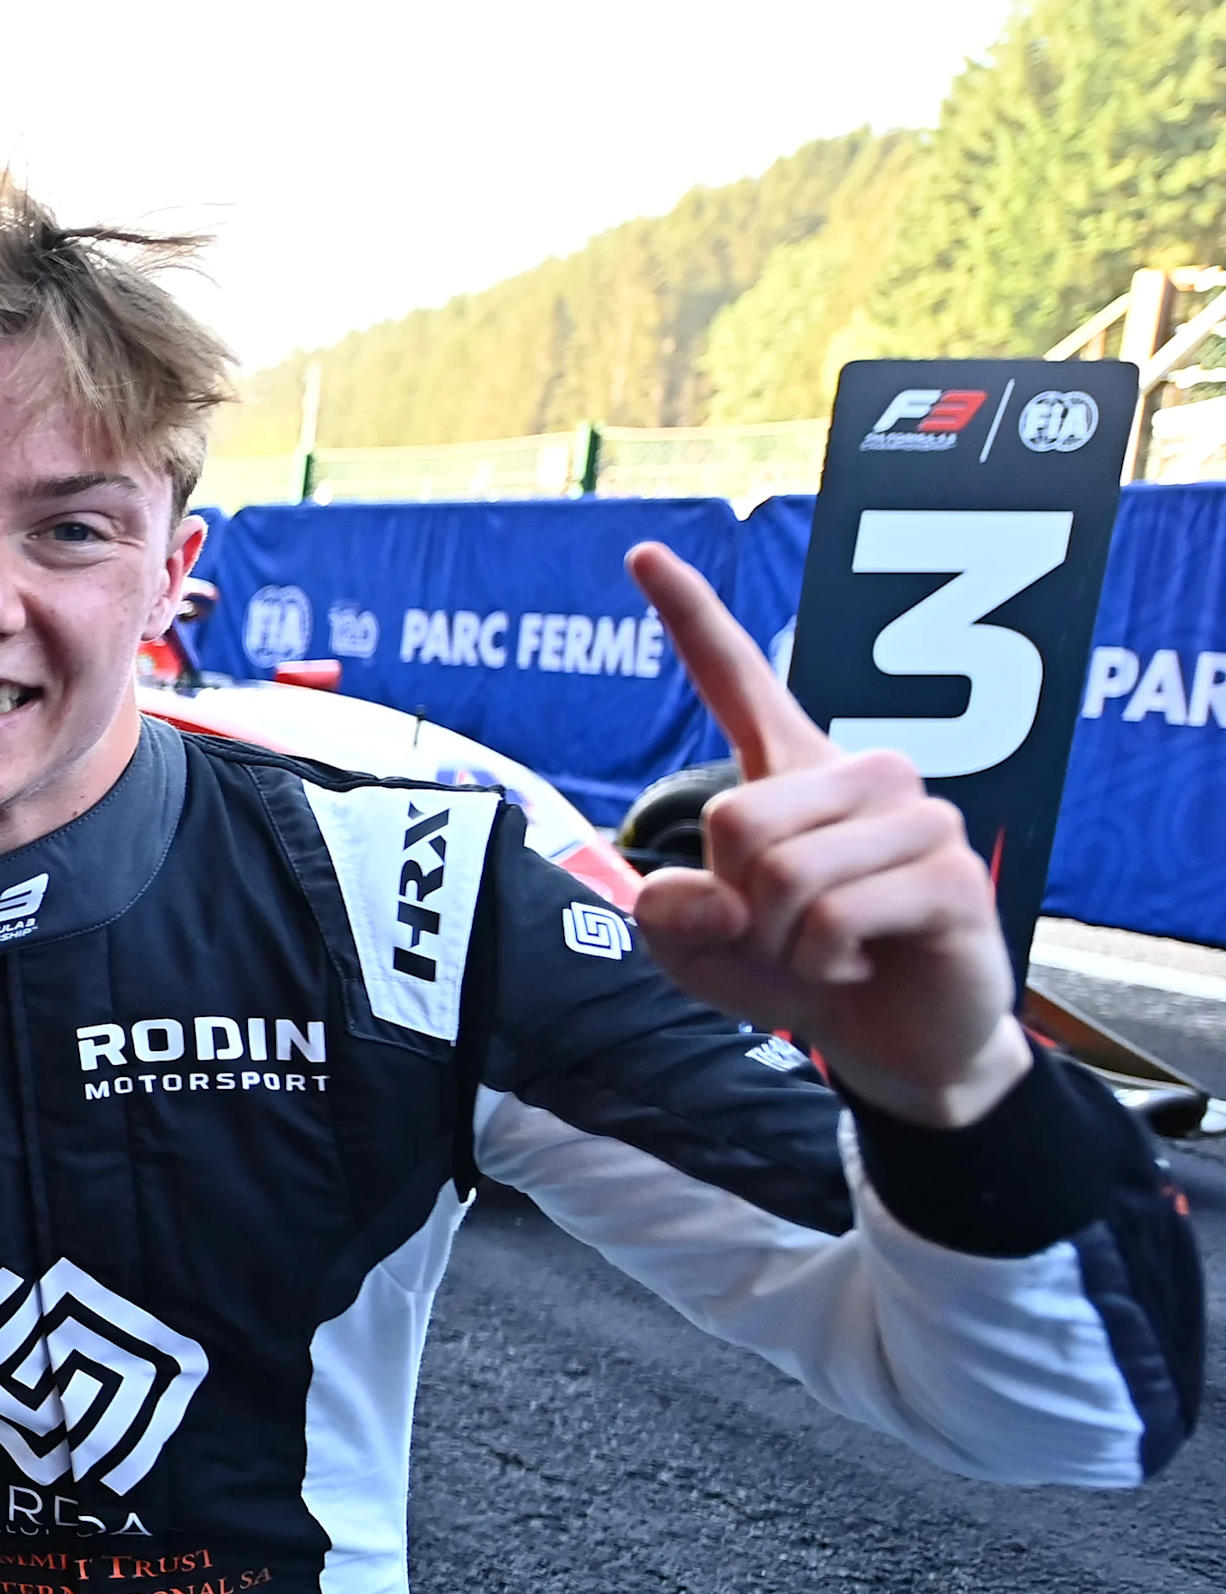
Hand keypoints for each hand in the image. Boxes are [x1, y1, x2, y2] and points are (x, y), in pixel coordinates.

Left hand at [625, 543, 1030, 1127]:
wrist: (897, 1042)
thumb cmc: (797, 975)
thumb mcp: (699, 953)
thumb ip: (668, 917)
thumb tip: (697, 896)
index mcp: (790, 772)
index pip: (737, 679)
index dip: (689, 616)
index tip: (642, 551)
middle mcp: (861, 773)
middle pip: (736, 822)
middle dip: (736, 909)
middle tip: (785, 938)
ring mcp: (916, 815)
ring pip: (782, 874)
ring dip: (780, 944)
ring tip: (826, 952)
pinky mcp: (951, 872)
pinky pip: (833, 917)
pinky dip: (822, 965)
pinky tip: (863, 963)